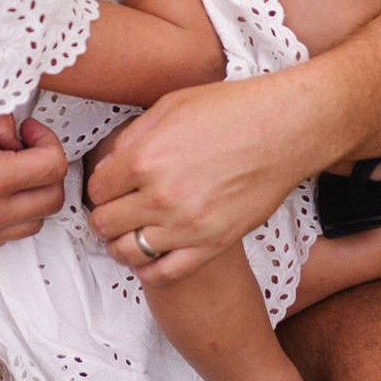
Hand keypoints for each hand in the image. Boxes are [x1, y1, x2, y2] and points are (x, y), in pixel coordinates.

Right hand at [0, 106, 67, 255]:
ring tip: (1, 170)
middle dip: (43, 169)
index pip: (52, 168)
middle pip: (50, 201)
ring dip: (27, 195)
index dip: (47, 142)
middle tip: (20, 150)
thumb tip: (15, 132)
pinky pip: (2, 237)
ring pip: (31, 224)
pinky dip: (5, 215)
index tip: (27, 132)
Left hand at [86, 74, 311, 284]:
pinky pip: (164, 273)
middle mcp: (161, 196)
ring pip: (127, 252)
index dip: (100, 187)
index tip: (111, 185)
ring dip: (121, 243)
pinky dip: (148, 269)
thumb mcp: (170, 107)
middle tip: (117, 208)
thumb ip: (133, 137)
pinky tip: (150, 253)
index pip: (96, 189)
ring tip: (130, 232)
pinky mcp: (212, 244)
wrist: (285, 130)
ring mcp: (187, 225)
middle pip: (104, 223)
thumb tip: (109, 164)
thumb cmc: (232, 111)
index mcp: (145, 159)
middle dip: (106, 215)